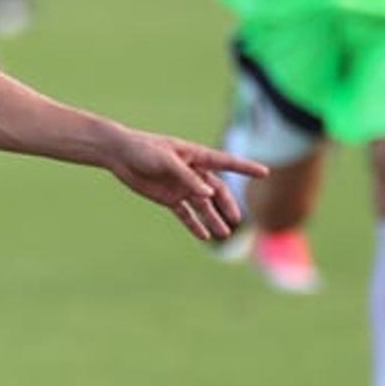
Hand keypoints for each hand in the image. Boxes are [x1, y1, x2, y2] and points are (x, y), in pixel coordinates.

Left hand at [104, 130, 270, 241]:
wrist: (119, 155)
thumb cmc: (144, 150)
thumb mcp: (166, 161)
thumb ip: (187, 177)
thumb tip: (208, 195)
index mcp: (196, 156)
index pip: (226, 162)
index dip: (245, 167)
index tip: (264, 172)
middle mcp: (192, 172)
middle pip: (216, 190)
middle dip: (226, 205)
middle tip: (236, 220)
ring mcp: (182, 186)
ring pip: (203, 206)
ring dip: (213, 219)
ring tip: (223, 235)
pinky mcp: (169, 198)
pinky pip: (185, 214)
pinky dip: (194, 224)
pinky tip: (203, 236)